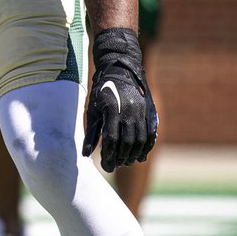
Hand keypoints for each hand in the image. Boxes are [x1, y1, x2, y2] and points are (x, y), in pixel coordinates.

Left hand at [82, 27, 157, 172]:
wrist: (120, 69)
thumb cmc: (102, 91)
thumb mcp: (93, 109)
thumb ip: (91, 132)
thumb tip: (86, 154)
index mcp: (112, 109)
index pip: (112, 139)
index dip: (109, 155)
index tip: (106, 166)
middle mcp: (129, 110)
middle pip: (127, 142)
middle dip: (121, 158)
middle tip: (115, 165)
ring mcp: (141, 111)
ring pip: (140, 140)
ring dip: (133, 154)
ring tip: (126, 162)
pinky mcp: (149, 111)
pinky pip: (150, 133)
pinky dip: (146, 147)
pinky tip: (140, 155)